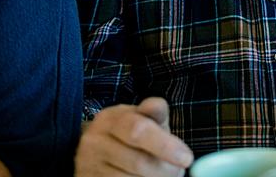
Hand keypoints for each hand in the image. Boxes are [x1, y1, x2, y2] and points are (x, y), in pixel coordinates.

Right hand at [75, 97, 193, 176]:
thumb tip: (156, 105)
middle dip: (164, 170)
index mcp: (110, 119)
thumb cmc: (130, 133)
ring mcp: (88, 165)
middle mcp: (94, 142)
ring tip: (163, 176)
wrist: (98, 152)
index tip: (187, 159)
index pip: (138, 130)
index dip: (165, 146)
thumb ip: (154, 112)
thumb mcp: (143, 118)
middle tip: (178, 172)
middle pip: (138, 162)